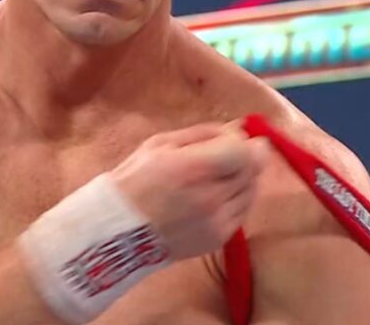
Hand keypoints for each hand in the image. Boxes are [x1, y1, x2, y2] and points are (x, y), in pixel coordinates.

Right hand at [110, 122, 270, 260]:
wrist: (118, 229)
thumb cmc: (135, 179)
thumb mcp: (161, 143)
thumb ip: (204, 133)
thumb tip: (239, 129)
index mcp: (191, 168)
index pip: (242, 150)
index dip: (240, 141)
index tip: (227, 139)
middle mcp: (210, 197)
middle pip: (251, 170)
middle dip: (242, 158)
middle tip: (221, 156)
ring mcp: (216, 221)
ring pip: (250, 191)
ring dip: (240, 180)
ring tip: (214, 177)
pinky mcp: (218, 239)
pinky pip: (242, 212)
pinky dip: (235, 201)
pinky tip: (213, 197)